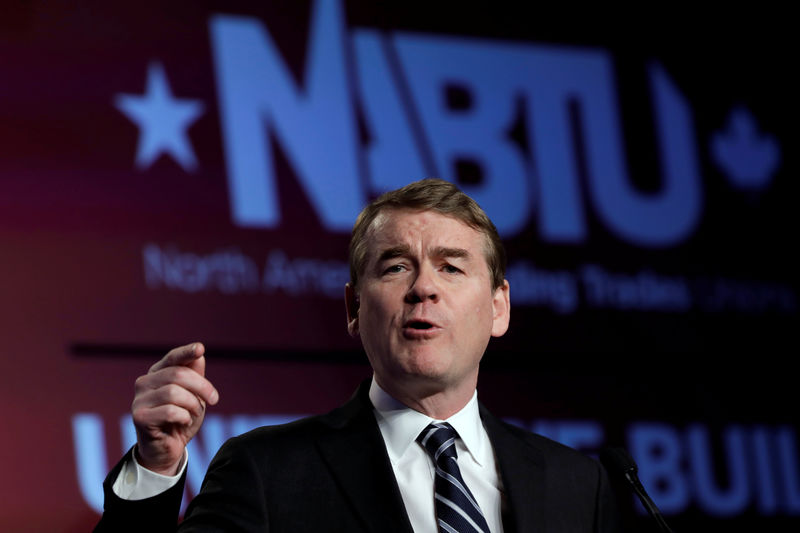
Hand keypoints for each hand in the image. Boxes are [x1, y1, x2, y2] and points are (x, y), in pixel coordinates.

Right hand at [131, 342, 218, 474]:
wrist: (167, 450)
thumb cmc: (180, 420)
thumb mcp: (193, 395)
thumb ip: (195, 375)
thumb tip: (199, 354)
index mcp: (157, 374)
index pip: (172, 358)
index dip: (186, 352)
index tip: (200, 348)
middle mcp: (144, 383)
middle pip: (178, 375)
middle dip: (202, 387)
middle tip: (214, 399)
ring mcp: (139, 400)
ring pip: (174, 393)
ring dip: (192, 405)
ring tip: (194, 414)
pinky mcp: (139, 417)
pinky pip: (169, 411)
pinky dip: (184, 417)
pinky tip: (184, 422)